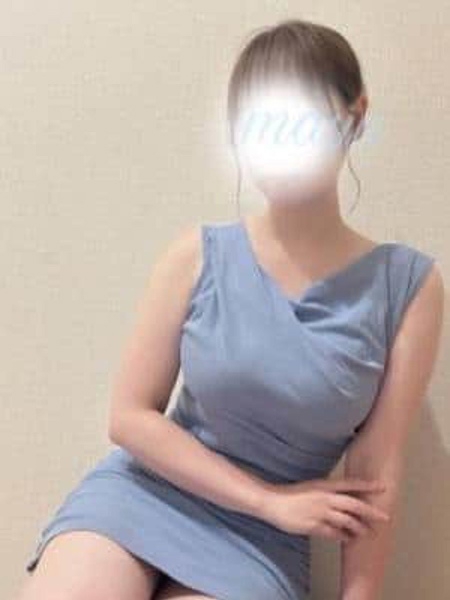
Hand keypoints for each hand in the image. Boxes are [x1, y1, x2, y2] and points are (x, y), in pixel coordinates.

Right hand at [259, 477, 389, 542]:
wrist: (273, 502)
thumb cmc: (292, 494)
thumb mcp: (312, 487)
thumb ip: (327, 492)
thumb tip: (343, 498)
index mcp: (324, 485)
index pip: (350, 484)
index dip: (367, 485)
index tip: (382, 487)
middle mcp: (325, 497)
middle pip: (354, 504)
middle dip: (371, 511)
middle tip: (384, 517)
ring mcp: (320, 512)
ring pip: (347, 521)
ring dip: (359, 528)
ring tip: (367, 532)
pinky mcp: (314, 526)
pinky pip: (334, 533)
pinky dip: (343, 536)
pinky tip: (348, 538)